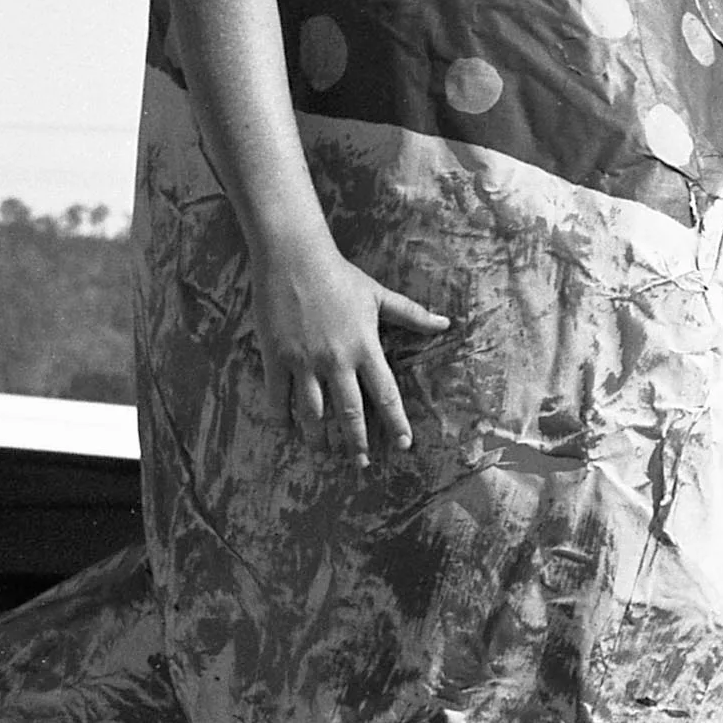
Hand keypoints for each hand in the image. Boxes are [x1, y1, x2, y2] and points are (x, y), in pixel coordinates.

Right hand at [250, 239, 446, 469]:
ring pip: (311, 412)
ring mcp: (304, 361)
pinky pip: (278, 397)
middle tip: (362, 464)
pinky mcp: (276, 357)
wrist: (293, 258)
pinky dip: (281, 417)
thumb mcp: (379, 295)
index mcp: (365, 347)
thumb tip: (446, 324)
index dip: (395, 422)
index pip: (386, 394)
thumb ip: (412, 315)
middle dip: (356, 442)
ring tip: (322, 452)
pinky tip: (286, 430)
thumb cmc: (340, 276)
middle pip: (349, 412)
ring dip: (317, 437)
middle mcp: (336, 360)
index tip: (403, 445)